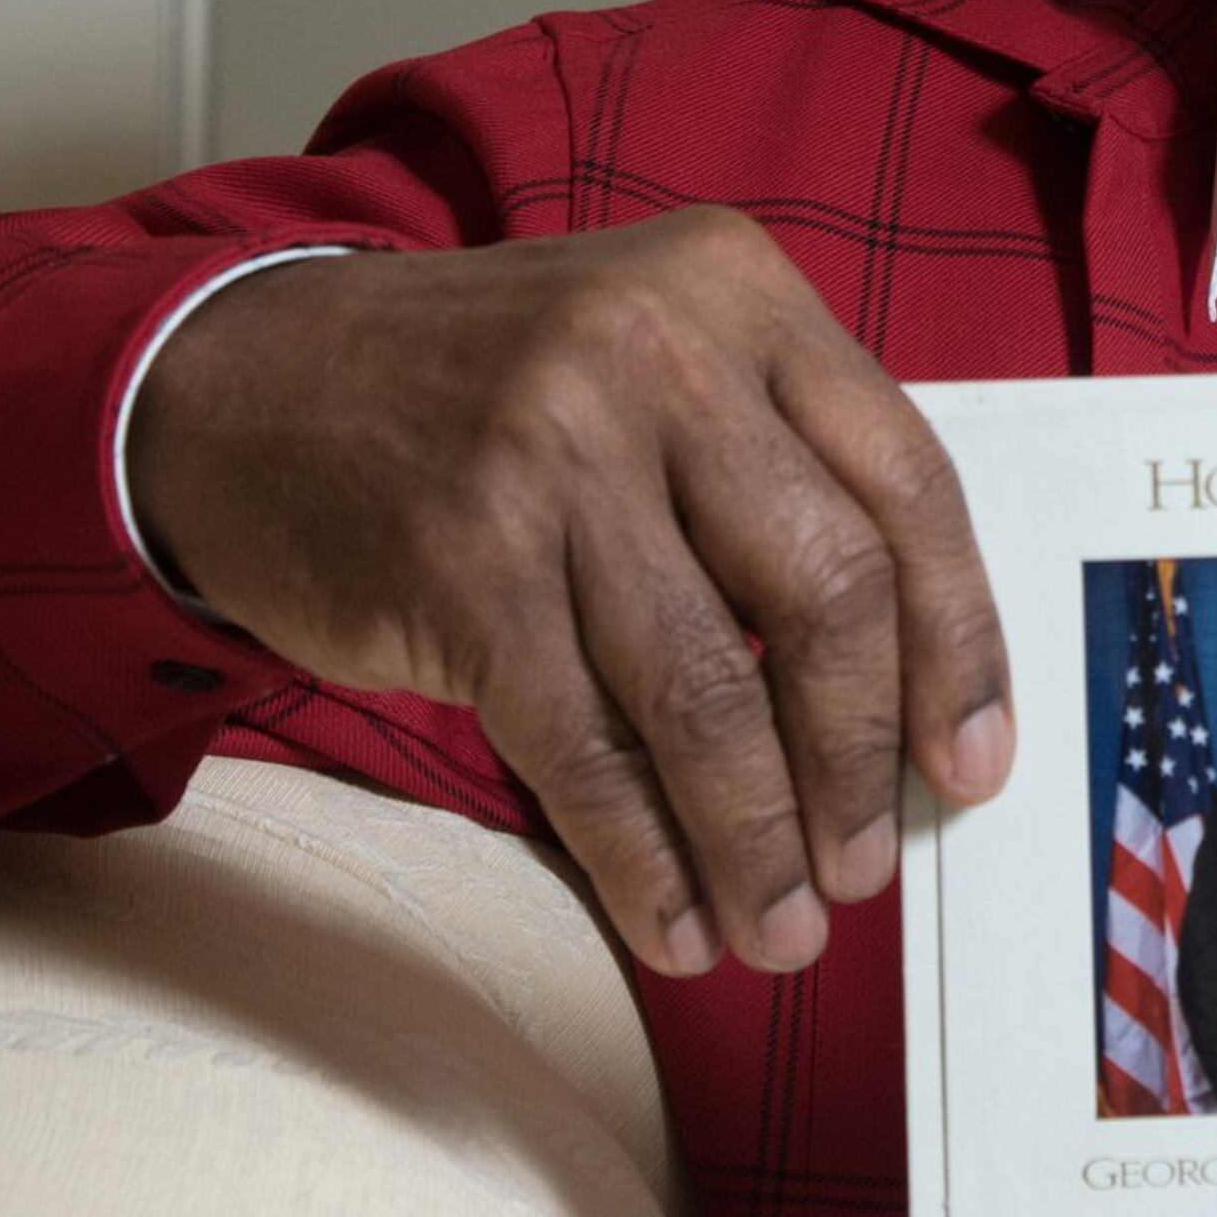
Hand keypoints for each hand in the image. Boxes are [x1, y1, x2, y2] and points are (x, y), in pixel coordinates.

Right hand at [128, 209, 1012, 978]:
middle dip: (858, 758)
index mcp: (740, 292)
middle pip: (828, 589)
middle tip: (864, 865)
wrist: (245, 382)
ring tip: (781, 924)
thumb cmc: (489, 394)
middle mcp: (658, 355)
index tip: (971, 761)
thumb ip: (777, 469)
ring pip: (708, 689)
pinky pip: (585, 745)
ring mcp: (553, 455)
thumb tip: (901, 694)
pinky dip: (642, 855)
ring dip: (758, 838)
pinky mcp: (461, 563)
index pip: (908, 483)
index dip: (959, 643)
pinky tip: (674, 919)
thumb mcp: (658, 357)